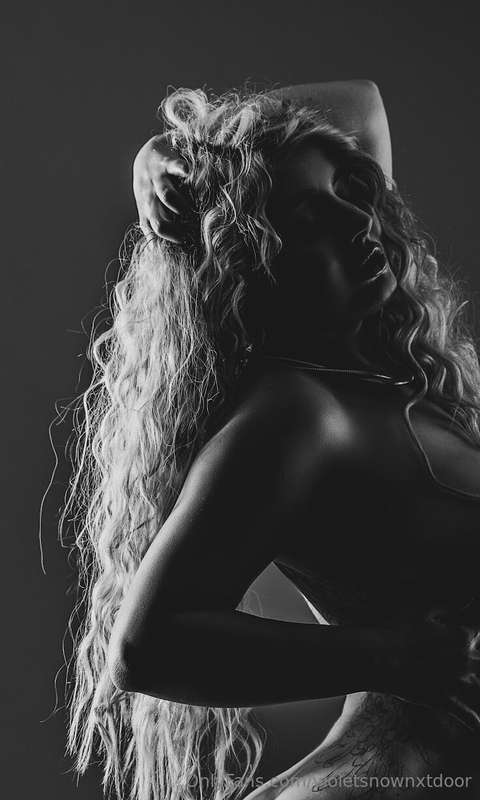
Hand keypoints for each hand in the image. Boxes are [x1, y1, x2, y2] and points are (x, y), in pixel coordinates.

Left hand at [133, 134, 190, 242]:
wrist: (147, 156)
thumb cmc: (152, 189)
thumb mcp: (151, 211)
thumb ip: (157, 229)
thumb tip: (165, 254)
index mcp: (146, 213)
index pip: (154, 235)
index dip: (169, 244)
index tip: (183, 247)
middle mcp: (148, 198)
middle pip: (158, 222)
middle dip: (174, 231)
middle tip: (189, 235)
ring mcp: (156, 180)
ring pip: (166, 196)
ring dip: (181, 205)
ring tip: (191, 209)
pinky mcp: (166, 162)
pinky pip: (174, 167)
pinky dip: (182, 170)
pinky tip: (189, 174)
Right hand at [382, 609, 479, 734]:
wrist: (379, 656)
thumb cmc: (396, 630)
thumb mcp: (419, 611)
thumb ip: (441, 609)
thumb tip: (452, 608)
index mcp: (461, 636)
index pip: (477, 634)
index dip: (473, 636)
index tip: (471, 637)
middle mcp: (465, 659)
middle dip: (476, 661)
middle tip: (462, 663)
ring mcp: (457, 682)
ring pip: (479, 689)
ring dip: (476, 689)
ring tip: (472, 689)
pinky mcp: (446, 701)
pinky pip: (468, 716)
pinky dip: (475, 722)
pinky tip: (478, 724)